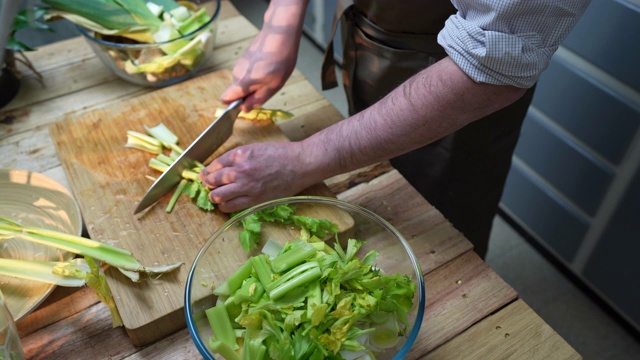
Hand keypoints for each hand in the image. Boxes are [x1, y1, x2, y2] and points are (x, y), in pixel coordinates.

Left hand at [199, 142, 315, 212]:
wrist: (300, 164)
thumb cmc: (280, 154)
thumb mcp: (255, 148)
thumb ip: (237, 157)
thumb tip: (221, 167)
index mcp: (240, 155)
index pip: (214, 165)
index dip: (206, 172)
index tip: (204, 176)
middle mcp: (241, 170)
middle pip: (212, 181)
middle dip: (208, 184)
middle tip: (209, 186)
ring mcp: (247, 186)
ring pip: (218, 196)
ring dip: (215, 197)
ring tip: (217, 196)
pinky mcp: (255, 199)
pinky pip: (232, 207)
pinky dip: (226, 206)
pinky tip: (228, 203)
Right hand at [220, 1, 306, 110]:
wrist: (279, 34)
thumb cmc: (279, 60)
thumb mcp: (273, 86)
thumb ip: (257, 99)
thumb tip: (244, 109)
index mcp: (241, 83)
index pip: (225, 99)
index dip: (233, 105)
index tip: (247, 103)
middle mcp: (236, 74)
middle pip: (237, 92)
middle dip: (249, 94)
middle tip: (267, 86)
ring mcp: (239, 64)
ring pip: (243, 82)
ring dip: (255, 83)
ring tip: (270, 75)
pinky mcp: (244, 58)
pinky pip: (247, 73)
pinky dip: (256, 74)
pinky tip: (269, 66)